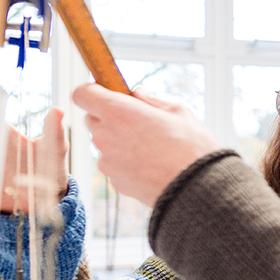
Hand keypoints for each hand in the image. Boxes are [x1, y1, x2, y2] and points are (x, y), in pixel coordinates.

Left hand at [71, 84, 218, 206]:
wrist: (197, 188)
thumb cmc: (191, 147)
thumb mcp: (178, 112)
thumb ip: (151, 101)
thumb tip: (137, 94)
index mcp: (119, 112)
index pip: (82, 94)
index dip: (92, 91)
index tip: (108, 92)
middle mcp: (106, 136)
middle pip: (92, 118)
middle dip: (109, 116)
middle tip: (137, 119)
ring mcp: (108, 161)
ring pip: (103, 142)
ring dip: (118, 139)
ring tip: (150, 146)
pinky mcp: (114, 181)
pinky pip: (114, 164)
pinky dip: (126, 161)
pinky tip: (151, 164)